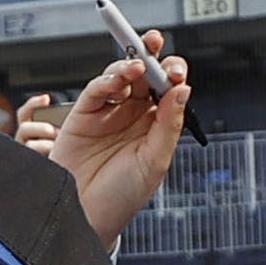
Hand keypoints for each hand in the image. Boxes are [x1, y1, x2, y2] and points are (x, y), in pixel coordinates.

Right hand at [17, 48, 189, 249]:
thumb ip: (168, 125)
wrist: (85, 216)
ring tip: (137, 65)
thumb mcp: (154, 162)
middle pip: (146, 75)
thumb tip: (182, 89)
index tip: (176, 72)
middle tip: (155, 48)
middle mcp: (133, 115)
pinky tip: (118, 79)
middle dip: (152, 57)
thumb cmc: (122, 196)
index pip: (168, 89)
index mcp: (156, 125)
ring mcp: (108, 112)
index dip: (173, 74)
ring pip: (121, 76)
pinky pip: (96, 89)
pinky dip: (107, 79)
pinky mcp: (82, 115)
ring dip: (130, 64)